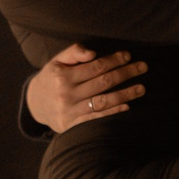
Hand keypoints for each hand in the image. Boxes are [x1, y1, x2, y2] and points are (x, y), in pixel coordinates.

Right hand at [25, 43, 145, 133]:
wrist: (35, 105)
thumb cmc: (51, 79)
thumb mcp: (57, 61)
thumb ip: (74, 52)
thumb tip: (93, 53)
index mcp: (63, 77)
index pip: (95, 67)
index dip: (114, 60)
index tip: (128, 56)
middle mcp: (67, 94)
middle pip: (103, 83)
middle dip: (125, 73)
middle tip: (142, 67)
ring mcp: (70, 112)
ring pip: (103, 101)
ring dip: (125, 94)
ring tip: (141, 88)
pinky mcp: (72, 126)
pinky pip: (97, 119)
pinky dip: (113, 113)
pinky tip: (127, 107)